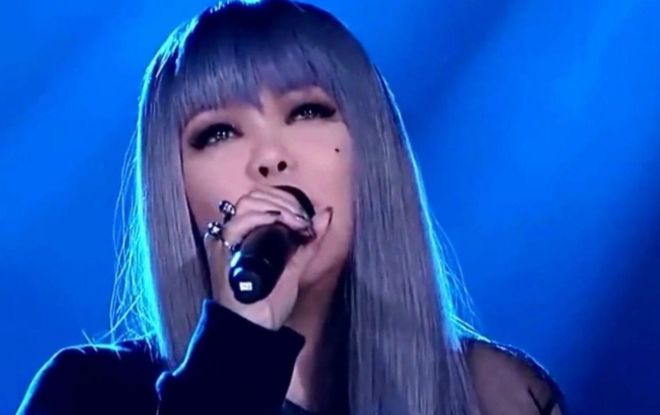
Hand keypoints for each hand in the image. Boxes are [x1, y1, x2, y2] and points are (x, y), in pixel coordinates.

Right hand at [204, 185, 332, 329]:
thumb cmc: (270, 300)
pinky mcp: (222, 252)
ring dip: (277, 208)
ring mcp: (225, 241)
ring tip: (296, 224)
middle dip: (283, 201)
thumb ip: (310, 240)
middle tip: (302, 220)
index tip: (306, 215)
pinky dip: (261, 218)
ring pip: (247, 205)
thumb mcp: (296, 266)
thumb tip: (326, 213)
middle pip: (253, 197)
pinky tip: (279, 224)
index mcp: (248, 233)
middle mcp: (233, 233)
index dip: (285, 198)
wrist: (254, 328)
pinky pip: (237, 225)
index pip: (261, 198)